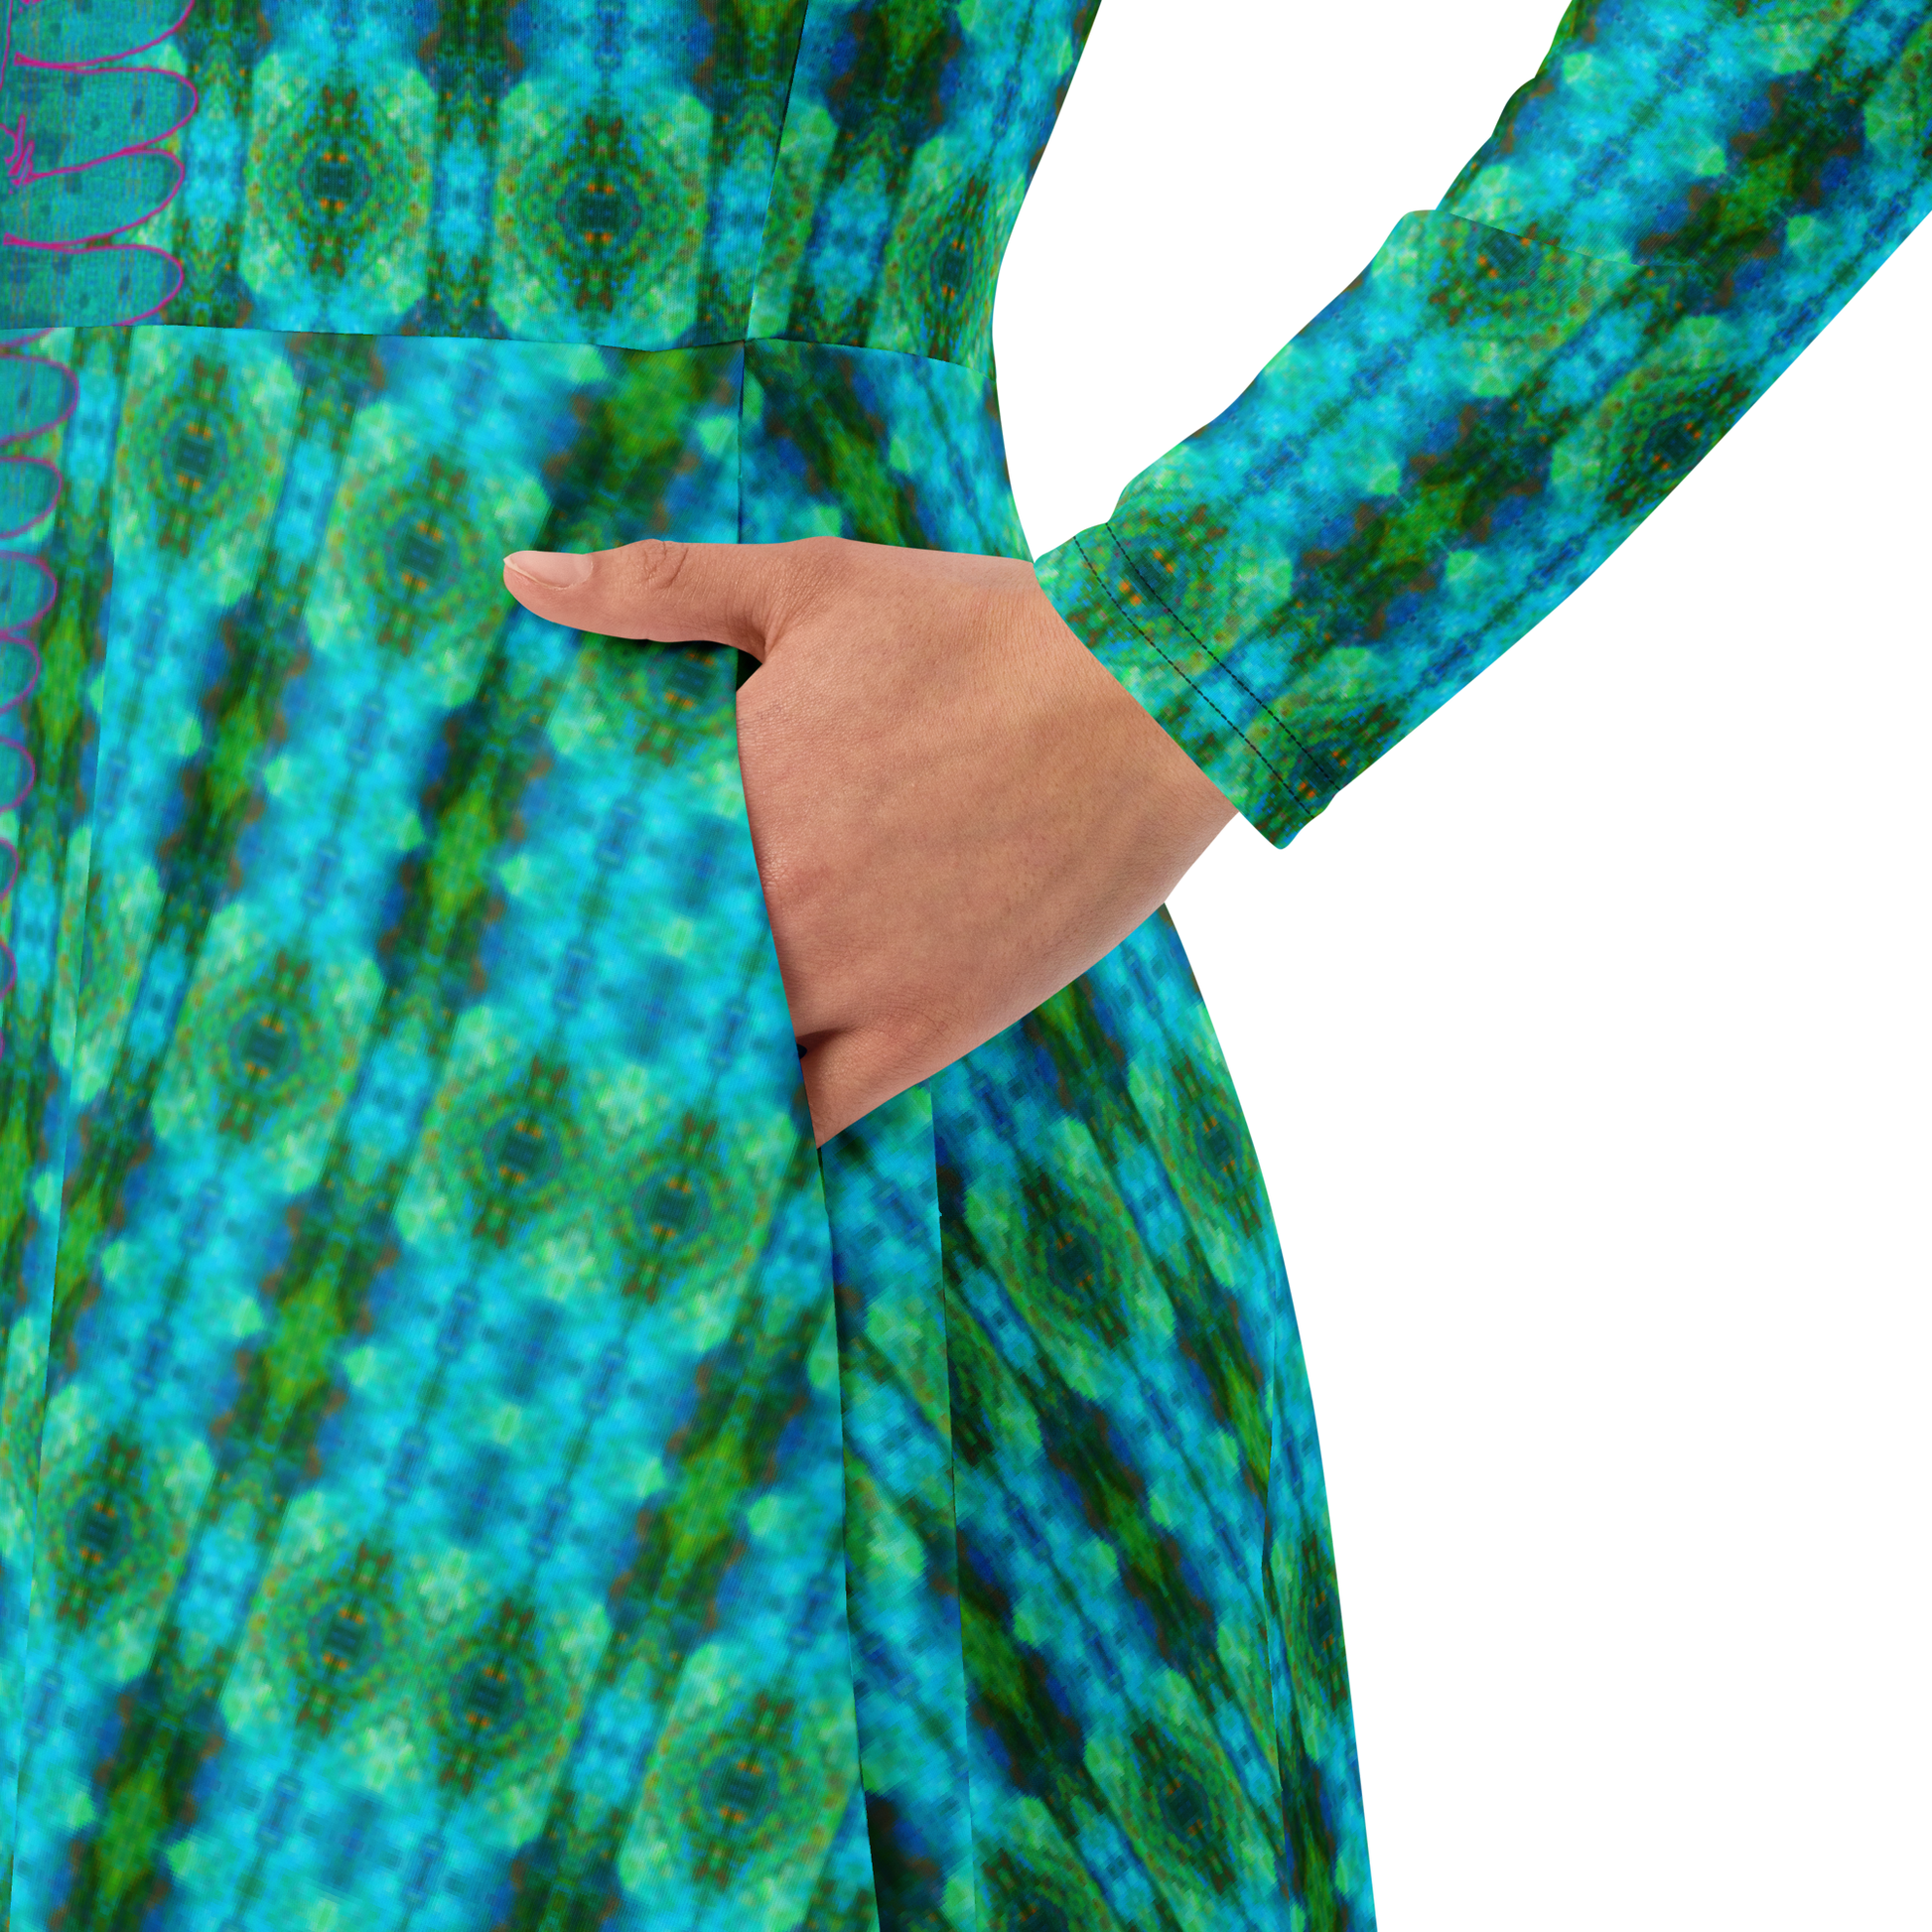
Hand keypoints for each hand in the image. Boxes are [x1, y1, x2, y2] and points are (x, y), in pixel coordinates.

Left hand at [502, 536, 1238, 1144]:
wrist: (1146, 698)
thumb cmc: (982, 631)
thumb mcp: (813, 584)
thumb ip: (660, 588)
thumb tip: (522, 577)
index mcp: (727, 796)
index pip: (589, 879)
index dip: (553, 905)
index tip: (526, 919)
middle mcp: (769, 905)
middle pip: (638, 982)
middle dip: (602, 990)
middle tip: (561, 1008)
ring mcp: (847, 982)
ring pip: (713, 1058)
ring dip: (675, 1060)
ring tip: (634, 1070)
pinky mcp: (924, 1032)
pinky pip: (813, 1112)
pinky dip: (765, 1120)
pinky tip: (737, 1112)